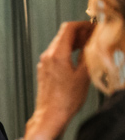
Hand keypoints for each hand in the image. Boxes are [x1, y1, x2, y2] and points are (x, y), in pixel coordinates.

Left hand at [25, 21, 92, 139]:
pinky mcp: (44, 70)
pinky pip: (56, 54)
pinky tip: (79, 57)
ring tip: (90, 46)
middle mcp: (48, 56)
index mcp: (57, 54)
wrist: (50, 115)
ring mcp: (44, 63)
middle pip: (64, 34)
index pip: (69, 28)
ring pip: (60, 44)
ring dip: (75, 41)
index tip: (95, 27)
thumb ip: (89, 55)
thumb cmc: (66, 100)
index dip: (83, 25)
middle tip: (95, 36)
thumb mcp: (84, 76)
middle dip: (81, 32)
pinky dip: (68, 50)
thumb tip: (94, 42)